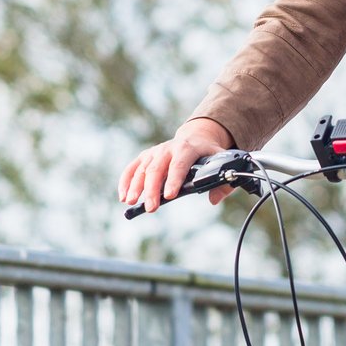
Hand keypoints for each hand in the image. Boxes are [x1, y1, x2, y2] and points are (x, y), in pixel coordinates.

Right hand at [118, 117, 235, 213]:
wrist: (196, 137)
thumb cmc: (208, 154)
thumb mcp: (220, 162)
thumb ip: (222, 182)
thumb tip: (214, 200)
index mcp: (187, 148)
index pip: (179, 164)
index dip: (174, 180)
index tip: (169, 196)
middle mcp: (168, 148)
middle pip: (157, 168)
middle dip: (152, 189)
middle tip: (151, 208)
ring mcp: (155, 152)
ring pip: (142, 169)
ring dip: (135, 186)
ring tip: (131, 202)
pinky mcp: (145, 156)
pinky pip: (132, 168)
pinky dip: (125, 181)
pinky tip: (123, 196)